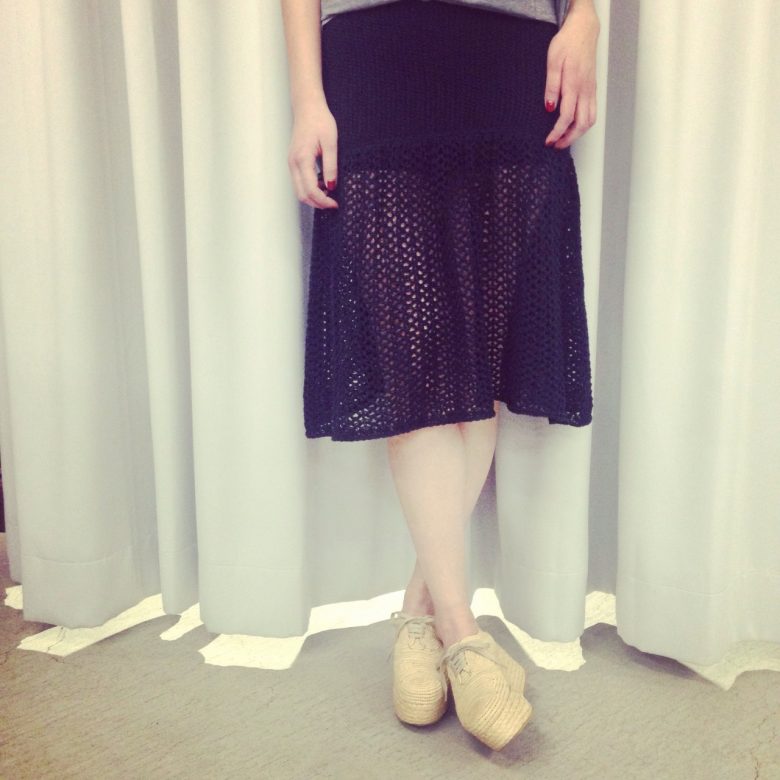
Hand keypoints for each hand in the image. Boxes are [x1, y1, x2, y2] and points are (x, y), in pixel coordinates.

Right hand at [287, 96, 338, 208]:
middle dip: (317, 203)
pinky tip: (322, 184)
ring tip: (329, 194)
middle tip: (332, 203)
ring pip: (299, 190)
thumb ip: (331, 166)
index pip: (311, 190)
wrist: (308, 107)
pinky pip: (299, 182)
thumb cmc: (320, 120)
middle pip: (301, 195)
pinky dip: (310, 188)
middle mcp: (293, 163)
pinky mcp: (293, 161)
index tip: (335, 203)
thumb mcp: (331, 143)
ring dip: (313, 197)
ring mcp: (291, 163)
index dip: (323, 201)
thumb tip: (331, 186)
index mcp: (302, 159)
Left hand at [543, 0, 599, 149]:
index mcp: (574, 84)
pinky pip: (592, 112)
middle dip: (569, 139)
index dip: (557, 133)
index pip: (567, 117)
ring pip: (589, 120)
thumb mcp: (553, 61)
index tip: (548, 141)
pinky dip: (584, 124)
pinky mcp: (592, 89)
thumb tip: (549, 108)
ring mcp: (591, 90)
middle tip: (555, 145)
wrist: (583, 30)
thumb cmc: (567, 43)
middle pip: (581, 124)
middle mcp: (586, 90)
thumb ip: (551, 86)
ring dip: (578, 134)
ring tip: (563, 139)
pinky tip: (574, 126)